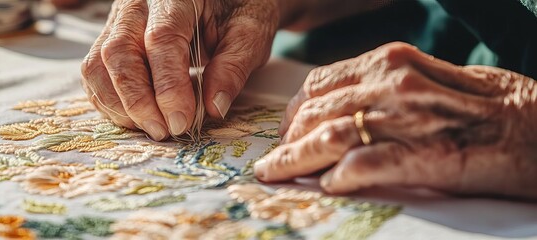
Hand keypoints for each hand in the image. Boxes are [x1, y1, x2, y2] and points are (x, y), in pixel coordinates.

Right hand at [81, 0, 278, 139]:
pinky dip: (111, 101)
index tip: (181, 121)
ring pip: (98, 64)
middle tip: (165, 131)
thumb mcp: (250, 31)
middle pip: (119, 52)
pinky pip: (96, 73)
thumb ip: (234, 66)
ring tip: (153, 128)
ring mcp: (118, 21)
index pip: (161, 40)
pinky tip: (138, 118)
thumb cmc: (237, 10)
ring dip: (120, 105)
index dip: (168, 86)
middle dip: (138, 100)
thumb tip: (214, 107)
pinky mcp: (110, 39)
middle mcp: (137, 5)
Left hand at [254, 42, 536, 198]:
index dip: (294, 110)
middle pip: (316, 112)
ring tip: (276, 175)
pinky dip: (339, 176)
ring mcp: (407, 118)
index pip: (320, 83)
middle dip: (287, 139)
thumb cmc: (490, 105)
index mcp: (392, 62)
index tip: (286, 130)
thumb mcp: (431, 77)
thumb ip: (385, 88)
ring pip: (329, 136)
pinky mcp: (426, 155)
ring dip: (295, 159)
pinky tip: (328, 186)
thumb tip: (342, 107)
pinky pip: (365, 164)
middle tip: (274, 161)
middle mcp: (393, 84)